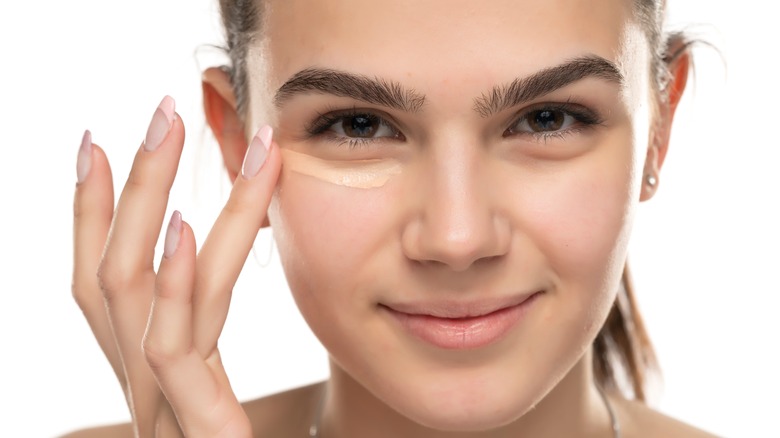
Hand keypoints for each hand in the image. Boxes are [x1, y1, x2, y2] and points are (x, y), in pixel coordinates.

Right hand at [72, 96, 280, 436]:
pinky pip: (178, 352)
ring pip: (139, 295)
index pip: (110, 288)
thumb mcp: (228, 401)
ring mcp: (162, 414)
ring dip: (156, 203)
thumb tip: (215, 273)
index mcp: (157, 382)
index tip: (104, 149)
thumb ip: (208, 354)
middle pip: (112, 276)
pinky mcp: (195, 433)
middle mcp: (146, 393)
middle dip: (130, 188)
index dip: (98, 216)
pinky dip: (180, 286)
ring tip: (172, 131)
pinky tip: (188, 229)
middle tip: (155, 112)